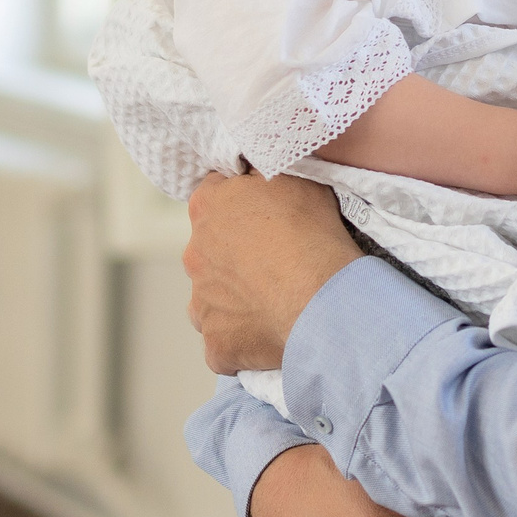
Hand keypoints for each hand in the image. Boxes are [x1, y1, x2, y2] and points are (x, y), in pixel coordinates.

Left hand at [184, 171, 360, 373]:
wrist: (322, 299)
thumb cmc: (310, 232)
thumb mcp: (294, 177)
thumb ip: (263, 173)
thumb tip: (253, 172)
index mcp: (207, 207)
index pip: (215, 197)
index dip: (242, 206)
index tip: (267, 217)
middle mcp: (194, 255)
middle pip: (211, 251)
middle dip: (236, 255)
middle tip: (276, 262)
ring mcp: (201, 303)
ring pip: (214, 298)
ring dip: (236, 299)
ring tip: (275, 301)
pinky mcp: (216, 344)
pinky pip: (225, 342)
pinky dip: (242, 340)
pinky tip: (270, 334)